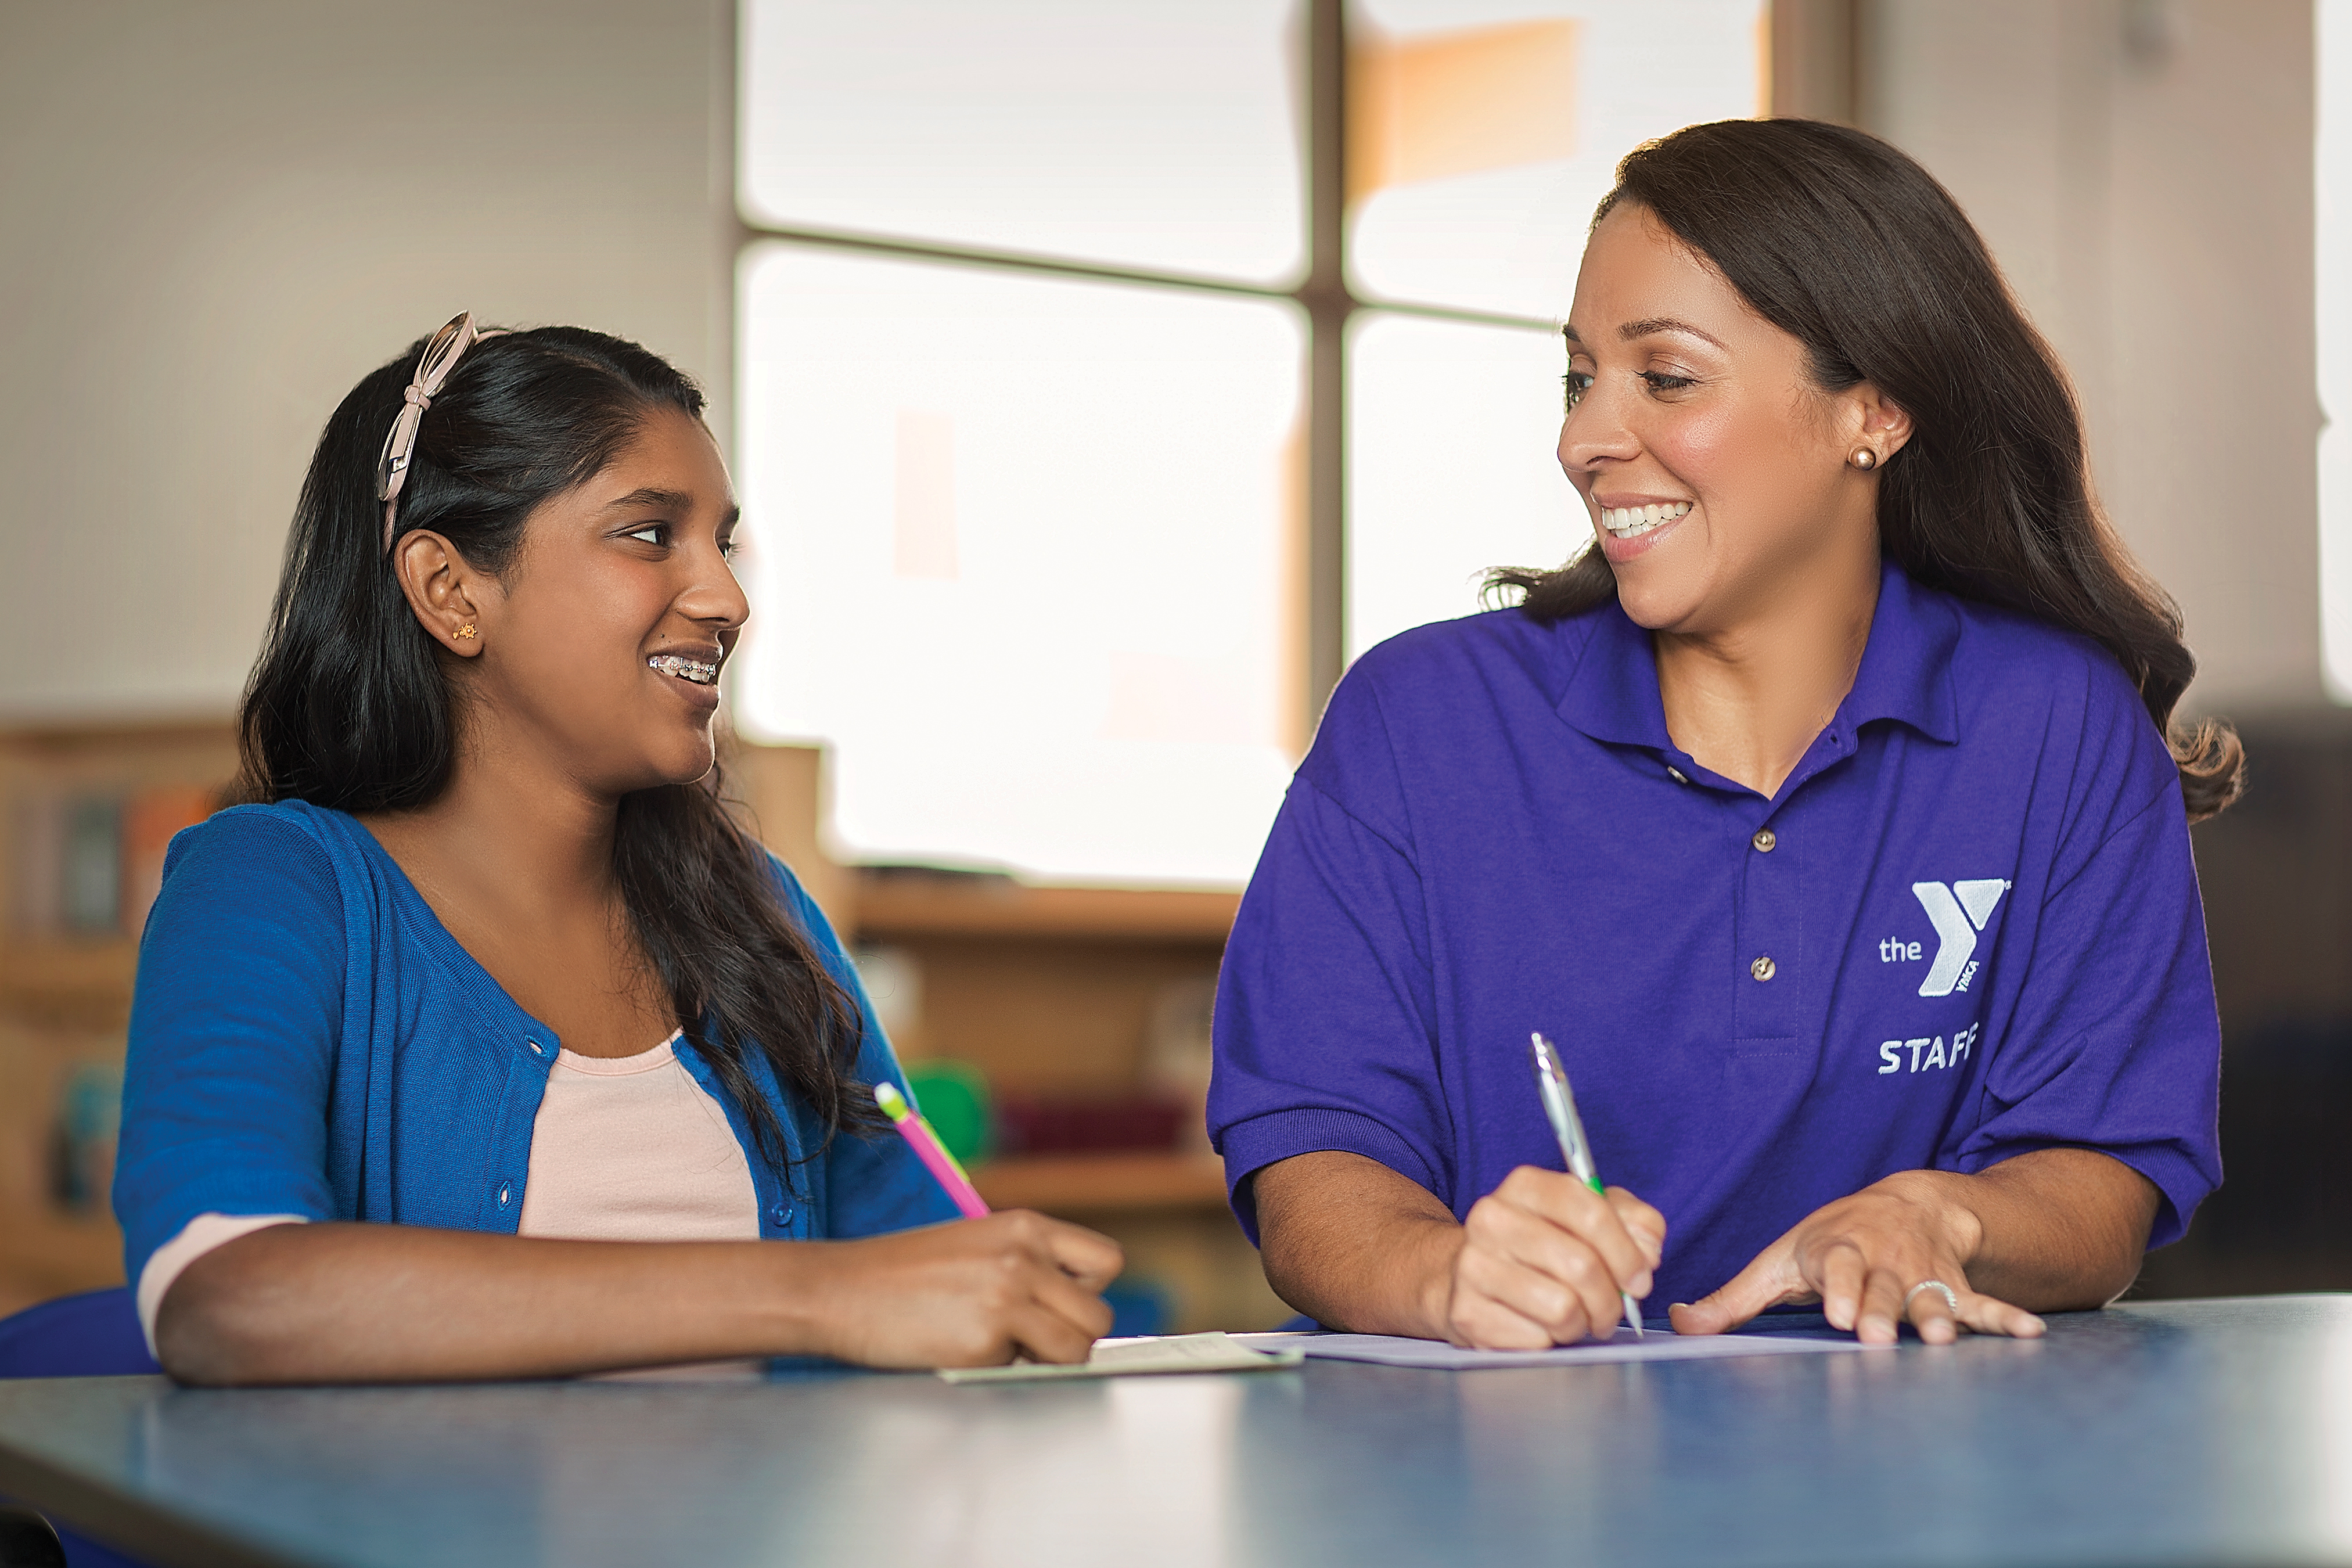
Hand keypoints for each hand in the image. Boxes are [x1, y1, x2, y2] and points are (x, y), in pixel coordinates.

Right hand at [802, 1210, 1123, 1367]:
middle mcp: (1024, 1256)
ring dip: (1046, 1360)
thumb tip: (1072, 1309)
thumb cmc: (902, 1273)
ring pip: (1077, 1349)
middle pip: (1099, 1316)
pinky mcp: (986, 1339)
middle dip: (1070, 1337)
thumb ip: (1028, 1264)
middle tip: (1028, 1339)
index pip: (1106, 1262)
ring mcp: (1007, 1296)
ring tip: (997, 1345)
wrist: (840, 1289)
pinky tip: (961, 1349)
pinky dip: (1000, 1370)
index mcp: (1024, 1227)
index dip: (1088, 1293)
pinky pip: (1025, 1371)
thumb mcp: (977, 1245)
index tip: (1060, 1307)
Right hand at [1439, 1166, 1664, 1348]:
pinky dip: (1552, 1340)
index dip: (1627, 1252)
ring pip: (1562, 1308)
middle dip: (1611, 1298)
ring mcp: (1474, 1266)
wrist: (1470, 1275)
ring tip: (1578, 1316)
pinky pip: (1537, 1340)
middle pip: (1581, 1265)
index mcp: (1525, 1186)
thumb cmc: (1543, 1245)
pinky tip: (1543, 1326)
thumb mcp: (1590, 1216)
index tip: (1640, 1278)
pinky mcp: (1468, 1313)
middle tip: (1613, 1308)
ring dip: (1583, 1322)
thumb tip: (1648, 1251)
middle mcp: (1492, 1219)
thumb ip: (1633, 1222)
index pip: (1590, 1211)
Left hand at [1669, 1171, 2046, 1344]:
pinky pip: (1983, 1303)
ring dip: (1939, 1316)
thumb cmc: (1830, 1242)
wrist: (1905, 1206)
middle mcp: (1883, 1262)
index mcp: (1837, 1252)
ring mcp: (1923, 1275)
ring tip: (1944, 1339)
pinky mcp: (1956, 1287)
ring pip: (1931, 1297)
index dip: (1839, 1289)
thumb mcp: (1780, 1261)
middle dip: (1881, 1310)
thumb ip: (1733, 1299)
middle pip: (1883, 1288)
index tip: (1838, 1313)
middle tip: (1878, 1335)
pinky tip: (2029, 1334)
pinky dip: (2005, 1318)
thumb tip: (1678, 1323)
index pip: (1836, 1269)